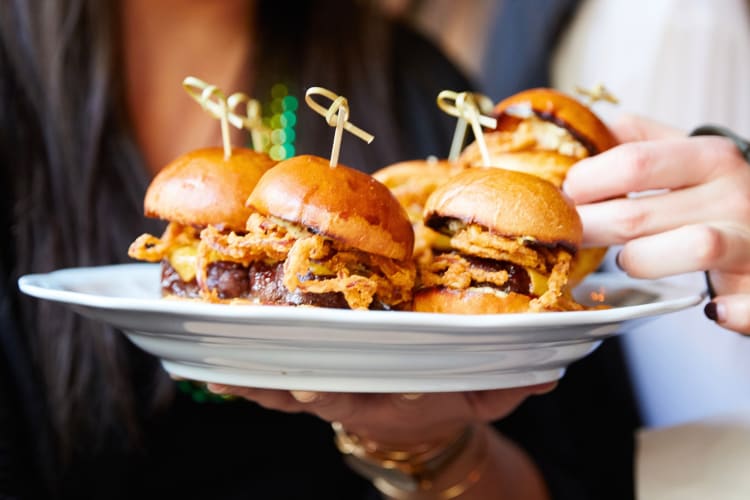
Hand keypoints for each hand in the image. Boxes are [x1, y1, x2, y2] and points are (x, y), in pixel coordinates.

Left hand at [206, 382, 554, 447]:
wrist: (419, 423)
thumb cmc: (446, 401)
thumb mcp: (482, 400)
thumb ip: (509, 388)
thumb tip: (547, 374)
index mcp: (384, 397)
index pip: (351, 394)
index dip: (323, 390)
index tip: (300, 382)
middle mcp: (346, 393)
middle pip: (297, 388)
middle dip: (262, 379)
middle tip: (224, 361)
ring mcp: (321, 389)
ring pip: (272, 386)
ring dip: (238, 373)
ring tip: (197, 355)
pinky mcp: (308, 380)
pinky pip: (266, 381)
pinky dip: (237, 374)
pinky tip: (200, 359)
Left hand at [563, 115, 749, 333]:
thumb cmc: (716, 191)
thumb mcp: (684, 152)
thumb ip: (636, 138)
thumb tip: (582, 128)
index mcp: (710, 158)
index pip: (633, 163)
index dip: (586, 181)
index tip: (568, 193)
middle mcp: (734, 196)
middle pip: (637, 216)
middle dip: (588, 227)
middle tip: (570, 233)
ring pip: (690, 250)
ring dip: (640, 261)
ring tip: (627, 259)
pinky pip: (744, 306)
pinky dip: (728, 311)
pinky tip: (711, 307)